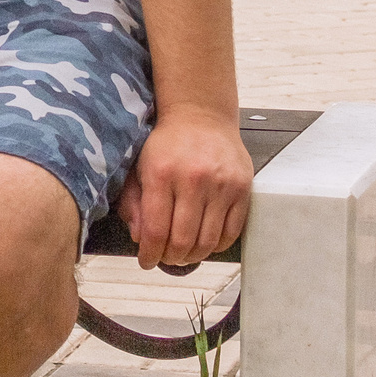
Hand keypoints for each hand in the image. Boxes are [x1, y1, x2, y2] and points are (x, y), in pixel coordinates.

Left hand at [115, 109, 252, 271]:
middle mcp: (193, 179)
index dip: (149, 254)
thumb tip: (139, 238)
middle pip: (182, 241)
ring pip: (208, 241)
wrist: (201, 115)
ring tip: (184, 254)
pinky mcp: (242, 187)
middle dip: (171, 259)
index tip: (146, 261)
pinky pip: (231, 232)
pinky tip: (205, 242)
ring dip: (194, 256)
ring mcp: (221, 184)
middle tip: (165, 259)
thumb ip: (133, 202)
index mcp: (161, 174)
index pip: (155, 230)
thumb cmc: (166, 143)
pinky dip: (217, 246)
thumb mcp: (138, 166)